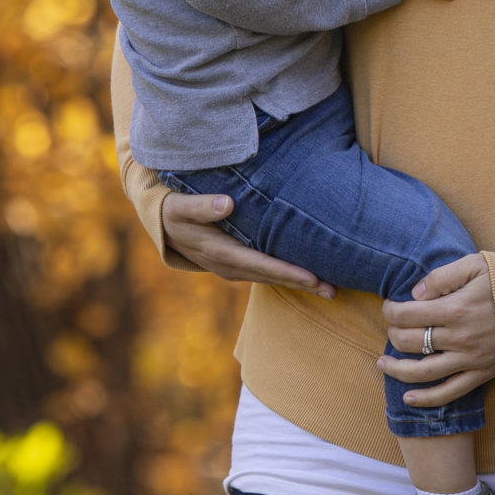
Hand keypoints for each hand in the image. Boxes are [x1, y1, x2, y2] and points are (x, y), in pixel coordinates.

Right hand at [159, 191, 333, 295]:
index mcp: (220, 253)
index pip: (261, 265)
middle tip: (334, 290)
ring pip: (273, 278)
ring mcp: (235, 268)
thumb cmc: (172, 209)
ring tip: (331, 289)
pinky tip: (310, 276)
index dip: (287, 272)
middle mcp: (230, 267)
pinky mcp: (239, 263)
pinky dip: (289, 275)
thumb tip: (227, 204)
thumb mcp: (179, 206)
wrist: (161, 224)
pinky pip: (268, 272)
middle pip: (272, 278)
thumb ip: (201, 206)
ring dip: (301, 284)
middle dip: (303, 285)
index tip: (312, 277)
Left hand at [378, 253, 494, 407]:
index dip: (391, 310)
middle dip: (393, 335)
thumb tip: (415, 295)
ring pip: (424, 372)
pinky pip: (450, 392)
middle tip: (391, 328)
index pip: (408, 314)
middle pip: (411, 342)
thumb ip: (441, 277)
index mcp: (455, 308)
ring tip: (382, 364)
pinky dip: (427, 399)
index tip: (389, 307)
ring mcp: (471, 359)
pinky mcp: (483, 373)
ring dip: (397, 370)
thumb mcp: (475, 264)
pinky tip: (408, 398)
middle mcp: (460, 337)